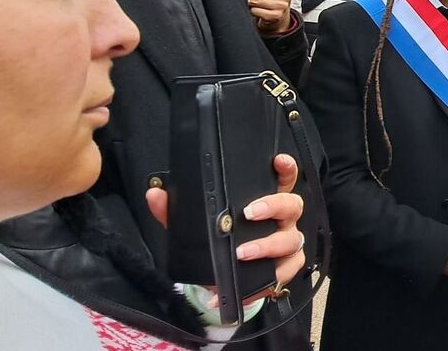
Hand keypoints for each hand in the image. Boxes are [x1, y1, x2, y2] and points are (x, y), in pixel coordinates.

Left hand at [147, 154, 306, 304]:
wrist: (221, 281)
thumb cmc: (217, 244)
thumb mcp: (195, 226)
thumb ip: (174, 210)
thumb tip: (155, 194)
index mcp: (266, 202)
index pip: (283, 180)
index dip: (286, 168)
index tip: (278, 160)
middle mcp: (282, 220)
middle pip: (292, 205)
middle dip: (273, 206)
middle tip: (248, 213)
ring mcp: (287, 244)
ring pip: (291, 240)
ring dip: (267, 246)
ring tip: (242, 253)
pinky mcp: (285, 269)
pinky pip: (286, 272)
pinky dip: (265, 281)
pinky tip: (245, 287)